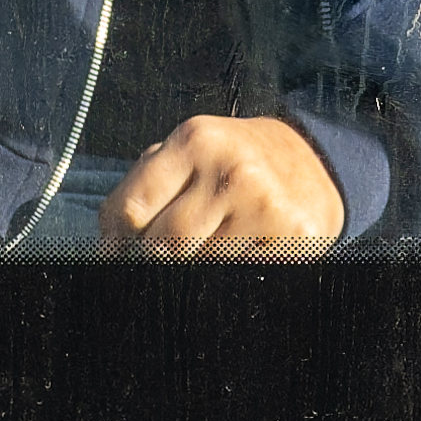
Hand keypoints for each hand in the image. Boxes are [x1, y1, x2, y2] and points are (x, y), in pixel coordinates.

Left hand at [109, 113, 344, 257]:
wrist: (313, 161)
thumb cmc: (231, 163)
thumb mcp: (187, 154)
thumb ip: (142, 190)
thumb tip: (107, 251)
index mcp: (196, 140)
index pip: (131, 210)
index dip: (116, 244)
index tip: (119, 256)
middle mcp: (232, 169)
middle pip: (163, 246)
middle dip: (156, 259)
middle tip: (169, 255)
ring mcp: (265, 206)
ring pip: (199, 269)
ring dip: (195, 269)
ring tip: (214, 245)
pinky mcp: (294, 239)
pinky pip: (237, 279)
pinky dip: (229, 278)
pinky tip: (241, 254)